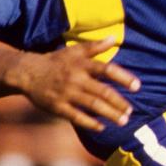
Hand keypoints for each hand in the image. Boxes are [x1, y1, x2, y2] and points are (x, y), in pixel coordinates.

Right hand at [10, 37, 140, 131]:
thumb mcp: (74, 51)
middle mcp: (76, 79)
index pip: (107, 70)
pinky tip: (101, 127)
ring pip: (93, 105)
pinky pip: (76, 117)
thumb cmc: (56, 62)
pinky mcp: (57, 106)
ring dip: (110, 114)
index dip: (123, 78)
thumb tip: (114, 38)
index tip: (137, 86)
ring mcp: (66, 93)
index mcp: (82, 65)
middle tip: (131, 111)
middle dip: (119, 103)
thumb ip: (95, 47)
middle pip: (103, 92)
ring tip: (123, 121)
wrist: (28, 73)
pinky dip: (90, 123)